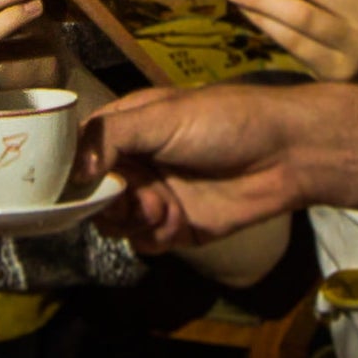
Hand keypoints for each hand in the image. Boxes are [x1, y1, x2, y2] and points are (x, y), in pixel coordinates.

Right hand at [89, 81, 357, 247]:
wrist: (286, 154)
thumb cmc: (225, 120)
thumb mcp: (162, 115)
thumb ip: (112, 137)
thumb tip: (77, 170)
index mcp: (125, 129)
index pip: (77, 153)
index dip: (71, 171)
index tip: (74, 184)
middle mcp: (134, 164)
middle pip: (92, 195)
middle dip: (107, 201)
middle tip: (132, 197)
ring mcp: (155, 197)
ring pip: (115, 223)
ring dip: (132, 220)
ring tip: (162, 207)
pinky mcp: (177, 227)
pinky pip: (145, 243)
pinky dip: (155, 237)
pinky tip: (176, 222)